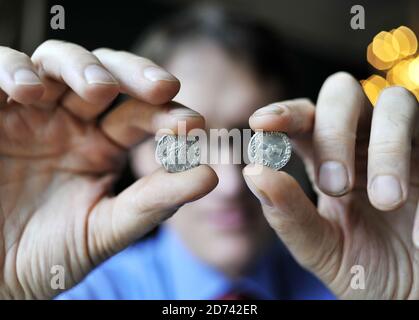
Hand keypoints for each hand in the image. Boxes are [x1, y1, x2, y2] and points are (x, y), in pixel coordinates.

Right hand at [0, 40, 217, 298]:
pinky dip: (14, 70)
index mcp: (102, 146)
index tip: (192, 126)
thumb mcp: (105, 230)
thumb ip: (154, 203)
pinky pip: (0, 69)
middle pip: (109, 74)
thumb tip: (211, 176)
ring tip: (99, 89)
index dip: (167, 114)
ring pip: (59, 62)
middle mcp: (70, 122)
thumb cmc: (47, 255)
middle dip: (136, 75)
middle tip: (163, 88)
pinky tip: (30, 92)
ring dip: (82, 66)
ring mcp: (30, 112)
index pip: (141, 115)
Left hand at [243, 72, 417, 298]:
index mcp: (327, 159)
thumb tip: (254, 172)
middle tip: (335, 185)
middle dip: (334, 131)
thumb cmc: (364, 271)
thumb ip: (288, 215)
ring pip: (396, 103)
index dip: (284, 114)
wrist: (412, 296)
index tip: (262, 123)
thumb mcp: (321, 248)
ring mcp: (407, 147)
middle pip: (343, 93)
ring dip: (386, 147)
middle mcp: (364, 143)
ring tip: (386, 202)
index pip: (303, 119)